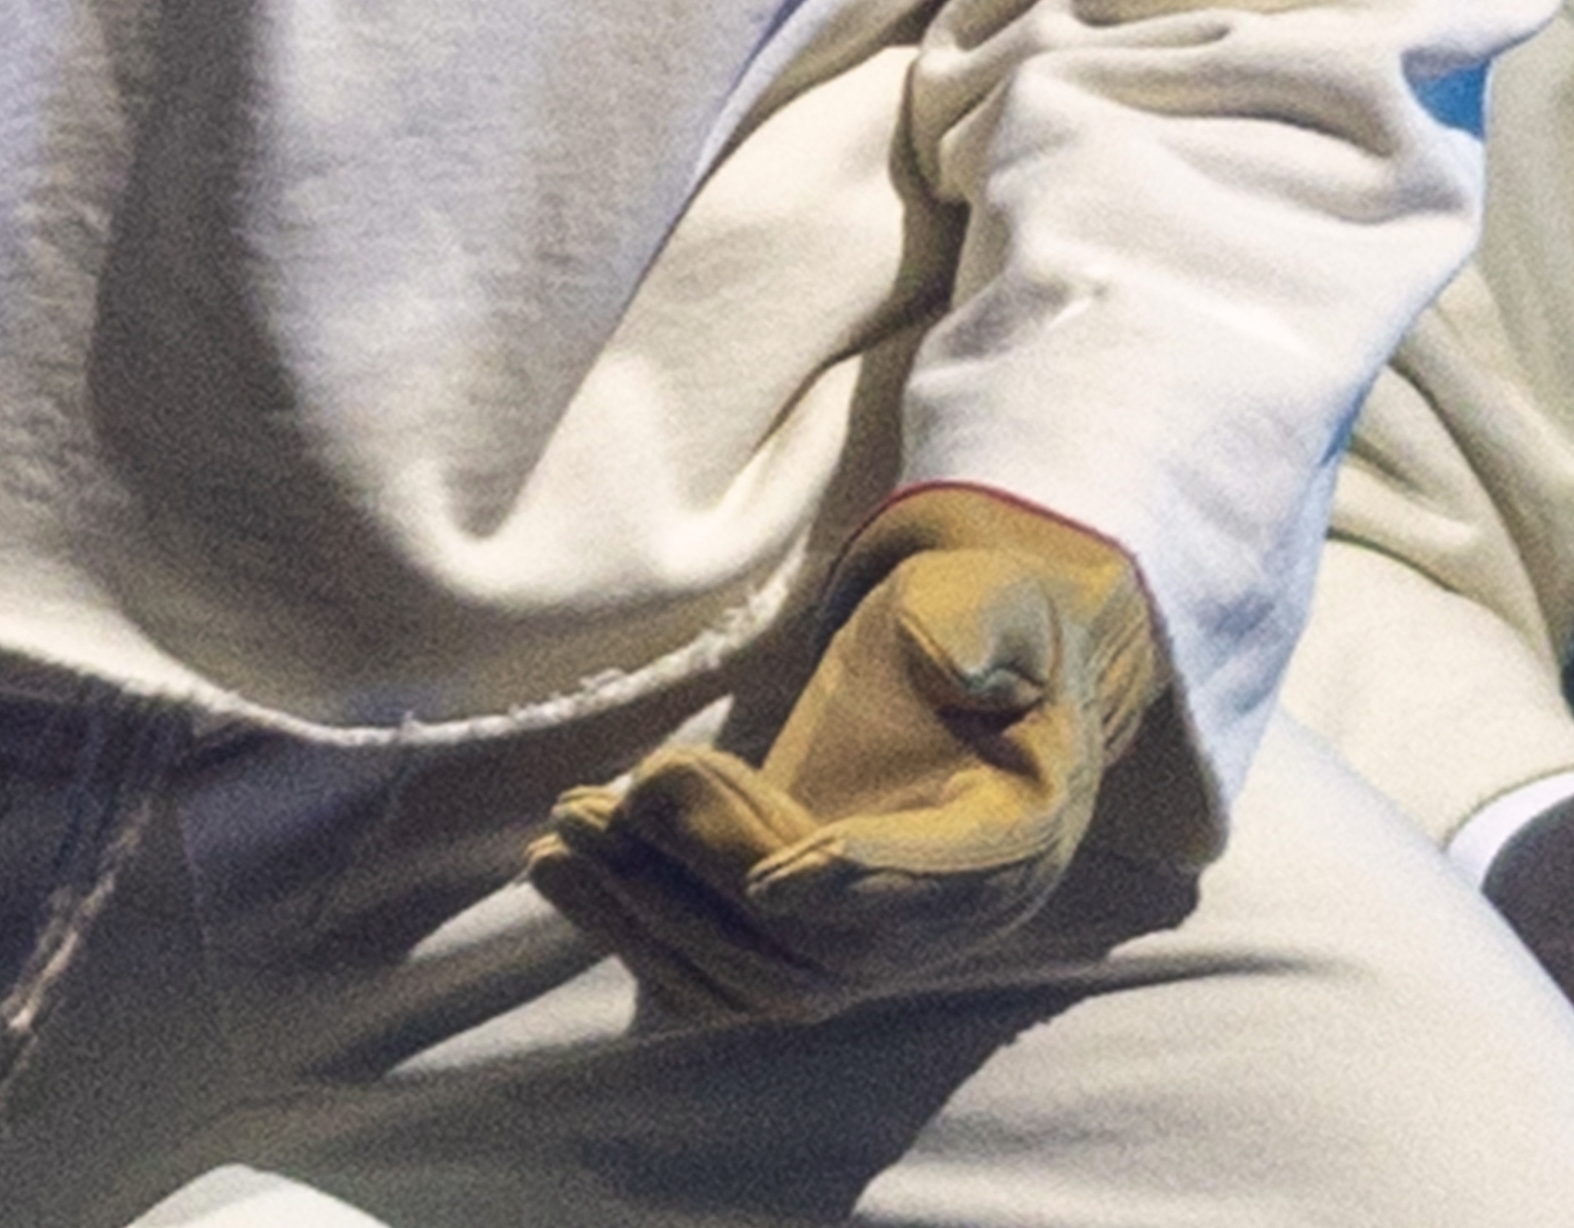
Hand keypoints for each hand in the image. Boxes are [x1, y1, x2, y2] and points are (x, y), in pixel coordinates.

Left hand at [529, 486, 1183, 1015]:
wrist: (955, 661)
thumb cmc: (976, 617)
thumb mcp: (994, 597)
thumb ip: (982, 624)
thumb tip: (954, 667)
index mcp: (1014, 836)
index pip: (945, 882)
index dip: (863, 888)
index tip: (776, 880)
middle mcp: (946, 920)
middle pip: (824, 947)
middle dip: (711, 877)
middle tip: (612, 800)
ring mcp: (869, 947)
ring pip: (755, 976)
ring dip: (652, 912)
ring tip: (568, 827)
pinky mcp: (798, 944)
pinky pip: (713, 972)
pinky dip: (632, 931)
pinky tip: (558, 866)